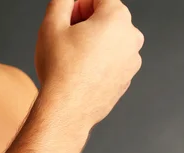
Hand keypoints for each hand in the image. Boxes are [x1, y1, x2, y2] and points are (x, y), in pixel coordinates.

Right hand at [35, 0, 144, 125]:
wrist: (66, 111)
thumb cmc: (59, 72)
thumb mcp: (51, 25)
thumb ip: (61, 2)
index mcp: (117, 18)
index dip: (77, 6)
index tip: (66, 20)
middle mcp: (131, 37)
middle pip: (107, 19)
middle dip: (86, 25)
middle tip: (65, 41)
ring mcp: (132, 61)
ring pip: (110, 43)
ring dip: (93, 45)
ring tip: (71, 61)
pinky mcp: (126, 80)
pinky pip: (112, 64)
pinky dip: (99, 65)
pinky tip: (80, 75)